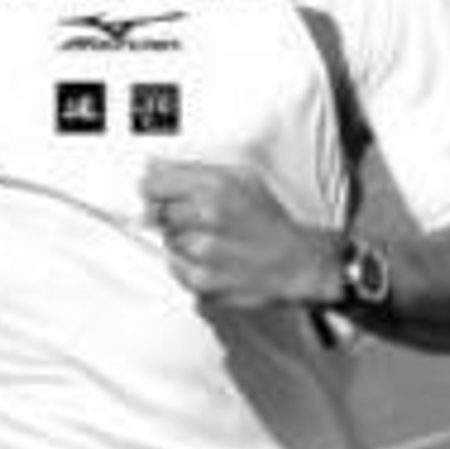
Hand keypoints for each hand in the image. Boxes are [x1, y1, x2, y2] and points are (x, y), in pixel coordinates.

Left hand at [140, 159, 336, 309]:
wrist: (296, 264)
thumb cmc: (271, 222)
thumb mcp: (242, 179)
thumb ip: (196, 170)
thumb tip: (155, 166)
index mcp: (216, 187)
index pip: (154, 184)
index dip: (152, 188)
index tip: (155, 191)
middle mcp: (207, 218)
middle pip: (156, 214)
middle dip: (171, 215)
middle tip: (196, 219)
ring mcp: (203, 253)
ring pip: (167, 241)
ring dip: (181, 240)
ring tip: (212, 240)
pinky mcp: (202, 282)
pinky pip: (176, 268)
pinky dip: (188, 265)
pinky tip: (213, 259)